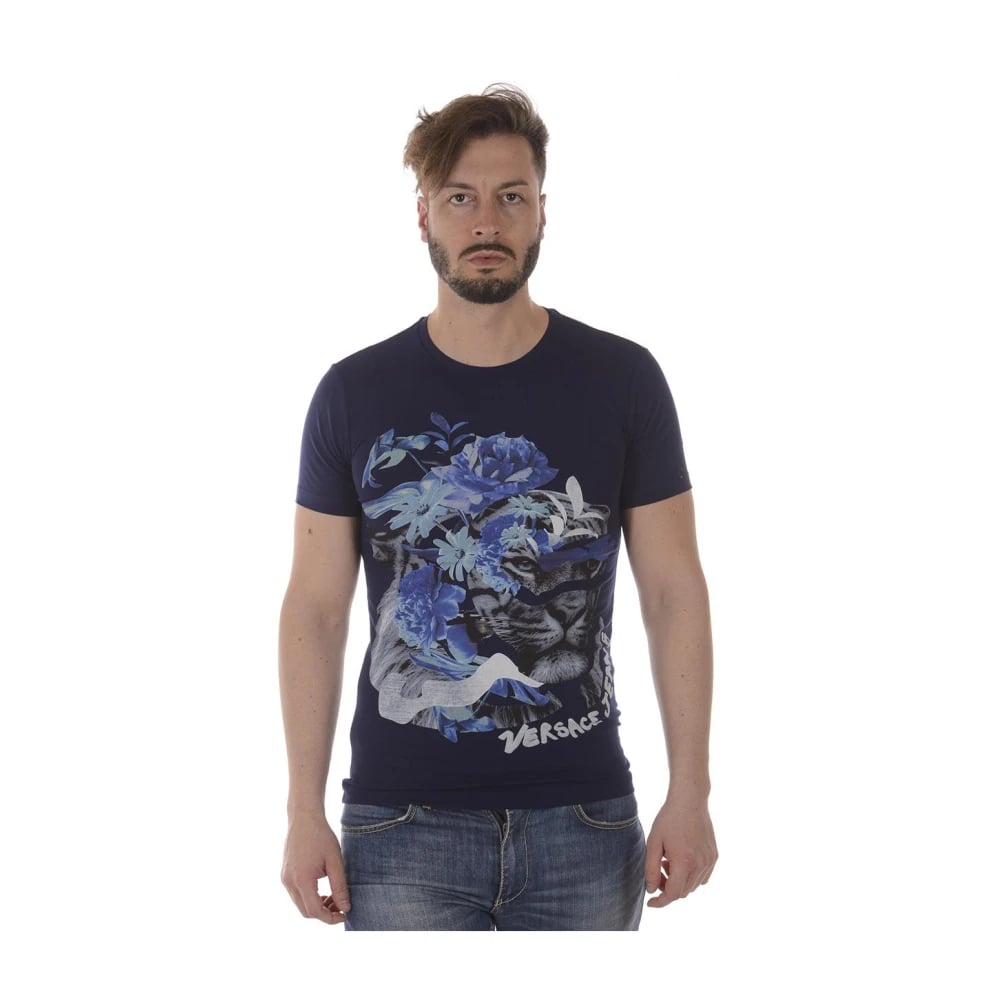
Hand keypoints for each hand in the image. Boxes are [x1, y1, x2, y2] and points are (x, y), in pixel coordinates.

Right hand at [281, 814, 350, 924]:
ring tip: (333, 897)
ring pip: (300, 904)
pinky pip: (296, 894)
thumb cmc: (321, 836)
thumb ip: (339, 886)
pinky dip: (309, 897)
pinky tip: (322, 889)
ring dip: (316, 906)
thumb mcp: (335, 861)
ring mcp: (284, 878)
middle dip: (324, 914)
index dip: (330, 918)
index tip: (344, 915)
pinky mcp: (284, 874)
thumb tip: (345, 908)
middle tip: (340, 906)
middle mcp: (289, 882)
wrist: (304, 817)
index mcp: (302, 880)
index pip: (314, 911)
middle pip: (305, 912)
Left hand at [644, 790, 717, 906]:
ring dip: (679, 882)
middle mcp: (700, 864)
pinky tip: (682, 860)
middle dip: (668, 889)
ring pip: (693, 886)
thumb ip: (651, 868)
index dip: (661, 902)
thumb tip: (651, 890)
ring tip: (669, 861)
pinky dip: (691, 876)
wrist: (690, 799)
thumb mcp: (654, 842)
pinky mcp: (714, 856)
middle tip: (658, 872)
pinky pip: (702, 877)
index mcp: (684, 862)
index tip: (651, 903)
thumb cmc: (669, 819)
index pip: (673, 894)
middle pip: (683, 892)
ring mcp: (710, 861)